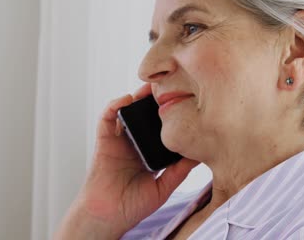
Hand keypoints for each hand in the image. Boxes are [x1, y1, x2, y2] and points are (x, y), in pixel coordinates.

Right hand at [54, 83, 198, 238]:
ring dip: (137, 97)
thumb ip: (179, 170)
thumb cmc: (133, 205)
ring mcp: (118, 139)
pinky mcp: (104, 140)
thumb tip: (199, 154)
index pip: (159, 127)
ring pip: (127, 111)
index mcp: (148, 151)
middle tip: (170, 86)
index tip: (185, 101)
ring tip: (151, 87)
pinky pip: (107, 118)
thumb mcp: (164, 186)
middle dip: (155, 100)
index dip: (169, 114)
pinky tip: (126, 100)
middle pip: (144, 115)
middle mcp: (133, 142)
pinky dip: (115, 106)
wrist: (108, 216)